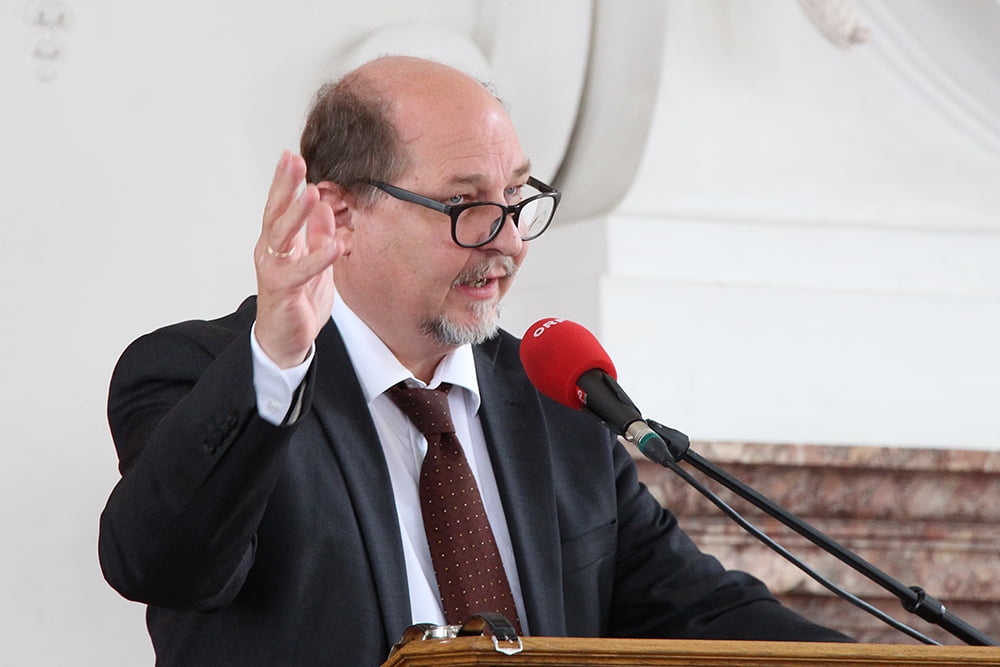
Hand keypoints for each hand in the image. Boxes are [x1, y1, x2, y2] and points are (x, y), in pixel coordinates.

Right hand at [253, 151, 342, 367]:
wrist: (286, 340)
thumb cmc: (298, 302)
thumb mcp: (315, 263)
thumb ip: (318, 236)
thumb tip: (326, 209)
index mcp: (279, 244)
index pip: (281, 207)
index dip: (286, 182)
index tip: (292, 156)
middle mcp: (271, 253)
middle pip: (275, 212)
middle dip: (284, 186)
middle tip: (293, 161)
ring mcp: (273, 270)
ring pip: (281, 236)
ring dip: (297, 214)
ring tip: (311, 192)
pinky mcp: (282, 290)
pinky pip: (301, 271)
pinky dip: (317, 257)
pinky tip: (333, 245)